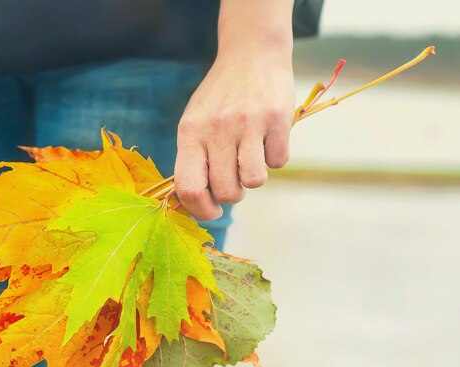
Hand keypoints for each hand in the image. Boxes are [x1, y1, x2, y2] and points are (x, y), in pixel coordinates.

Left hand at [174, 0, 294, 220]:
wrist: (251, 54)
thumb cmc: (220, 98)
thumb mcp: (195, 123)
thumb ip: (193, 159)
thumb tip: (195, 203)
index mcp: (190, 133)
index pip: (188, 187)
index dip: (201, 210)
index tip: (212, 211)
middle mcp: (216, 128)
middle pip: (225, 191)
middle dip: (233, 195)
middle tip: (235, 180)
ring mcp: (247, 123)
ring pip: (254, 182)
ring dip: (254, 178)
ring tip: (250, 158)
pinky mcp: (277, 118)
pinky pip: (279, 162)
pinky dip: (275, 157)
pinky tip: (268, 139)